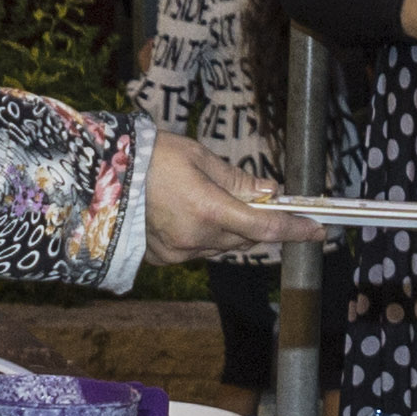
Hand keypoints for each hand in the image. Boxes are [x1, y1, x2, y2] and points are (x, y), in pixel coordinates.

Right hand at [142, 134, 320, 264]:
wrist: (99, 174)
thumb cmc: (150, 156)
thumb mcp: (199, 157)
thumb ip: (238, 180)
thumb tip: (270, 190)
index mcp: (208, 209)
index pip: (265, 227)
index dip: (295, 229)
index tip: (317, 230)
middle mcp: (196, 237)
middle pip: (244, 237)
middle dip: (255, 221)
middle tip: (256, 201)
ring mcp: (178, 252)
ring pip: (221, 246)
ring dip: (227, 228)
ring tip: (207, 200)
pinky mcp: (163, 259)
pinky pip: (196, 250)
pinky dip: (202, 235)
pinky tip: (185, 214)